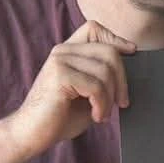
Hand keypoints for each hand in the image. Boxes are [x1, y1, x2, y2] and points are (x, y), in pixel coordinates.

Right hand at [3, 20, 134, 156]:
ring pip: (105, 71)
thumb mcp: (87, 94)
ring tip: (102, 114)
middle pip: (109, 52)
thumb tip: (127, 71)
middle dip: (122, 80)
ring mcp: (60, 61)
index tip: (131, 53)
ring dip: (110, 98)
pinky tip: (96, 116)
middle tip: (121, 103)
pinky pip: (96, 86)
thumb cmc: (60, 117)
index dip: (116, 39)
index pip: (94, 28)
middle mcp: (62, 51)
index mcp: (68, 52)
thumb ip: (102, 78)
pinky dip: (102, 105)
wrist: (32, 134)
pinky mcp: (59, 75)